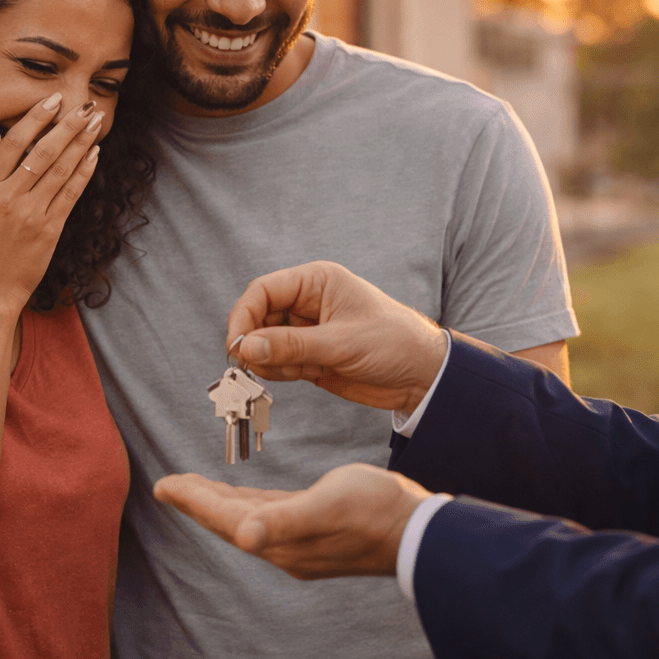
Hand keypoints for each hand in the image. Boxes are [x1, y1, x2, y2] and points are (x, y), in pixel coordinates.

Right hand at [0, 95, 102, 314]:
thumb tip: (12, 146)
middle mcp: (6, 198)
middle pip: (42, 152)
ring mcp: (29, 214)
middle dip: (67, 125)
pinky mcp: (49, 230)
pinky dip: (84, 171)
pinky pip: (71, 194)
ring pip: (61, 169)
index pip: (12, 143)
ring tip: (95, 123)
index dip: (35, 118)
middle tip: (85, 106)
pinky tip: (94, 154)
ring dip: (81, 142)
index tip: (53, 99)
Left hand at [153, 463, 430, 579]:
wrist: (416, 530)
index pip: (224, 518)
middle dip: (198, 502)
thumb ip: (285, 520)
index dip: (193, 501)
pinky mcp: (316, 532)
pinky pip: (270, 516)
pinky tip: (248, 498)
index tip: (162, 485)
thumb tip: (245, 535)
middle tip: (169, 486)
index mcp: (280, 539)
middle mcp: (284, 545)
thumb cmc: (374, 510)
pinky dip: (250, 505)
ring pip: (247, 519)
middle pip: (228, 521)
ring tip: (196, 489)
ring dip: (220, 504)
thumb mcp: (328, 505)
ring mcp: (300, 541)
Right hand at [225, 262, 447, 414]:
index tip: (236, 345)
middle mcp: (307, 303)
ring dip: (274, 363)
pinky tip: (314, 374)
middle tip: (264, 367)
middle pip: (259, 319)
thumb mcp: (342, 343)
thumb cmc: (394, 343)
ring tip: (306, 370)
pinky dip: (284, 374)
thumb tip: (246, 348)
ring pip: (265, 345)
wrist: (423, 375)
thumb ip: (292, 346)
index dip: (244, 316)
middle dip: (257, 345)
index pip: (264, 291)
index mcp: (316, 282)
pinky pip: (279, 363)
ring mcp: (307, 331)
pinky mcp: (309, 356)